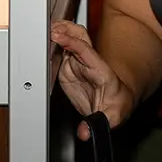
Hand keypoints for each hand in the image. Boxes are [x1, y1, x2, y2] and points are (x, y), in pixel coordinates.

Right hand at [50, 20, 129, 139]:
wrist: (117, 103)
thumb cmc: (117, 105)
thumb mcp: (114, 116)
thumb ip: (101, 122)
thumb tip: (85, 132)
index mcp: (100, 69)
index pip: (85, 50)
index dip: (71, 42)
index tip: (57, 36)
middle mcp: (88, 62)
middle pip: (78, 36)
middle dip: (65, 28)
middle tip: (48, 28)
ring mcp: (78, 62)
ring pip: (70, 38)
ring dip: (59, 31)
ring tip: (45, 29)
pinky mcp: (68, 67)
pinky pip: (61, 49)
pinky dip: (52, 41)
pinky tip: (43, 39)